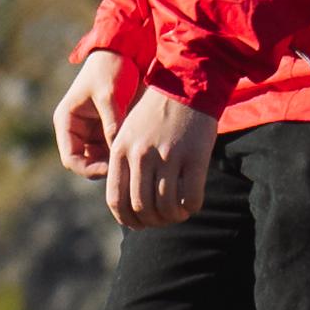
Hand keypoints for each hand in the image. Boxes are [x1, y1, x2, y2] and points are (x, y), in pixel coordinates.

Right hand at [51, 48, 126, 189]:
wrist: (124, 51)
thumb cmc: (110, 68)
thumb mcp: (108, 95)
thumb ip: (111, 125)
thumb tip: (116, 155)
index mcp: (66, 121)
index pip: (71, 159)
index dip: (89, 169)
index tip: (112, 168)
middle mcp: (76, 129)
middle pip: (86, 163)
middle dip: (104, 168)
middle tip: (128, 168)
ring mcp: (93, 131)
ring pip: (101, 159)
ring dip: (115, 162)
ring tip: (136, 160)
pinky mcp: (108, 129)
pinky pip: (114, 149)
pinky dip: (124, 154)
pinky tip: (140, 151)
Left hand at [105, 88, 220, 232]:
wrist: (186, 85)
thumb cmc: (156, 113)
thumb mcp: (129, 133)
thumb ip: (125, 163)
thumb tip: (128, 203)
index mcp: (120, 150)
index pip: (115, 199)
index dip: (127, 219)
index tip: (138, 224)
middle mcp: (141, 155)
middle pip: (140, 207)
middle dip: (151, 222)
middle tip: (161, 220)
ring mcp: (168, 156)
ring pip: (165, 206)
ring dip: (171, 217)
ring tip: (177, 214)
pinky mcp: (194, 157)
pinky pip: (191, 197)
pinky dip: (190, 208)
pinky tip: (191, 205)